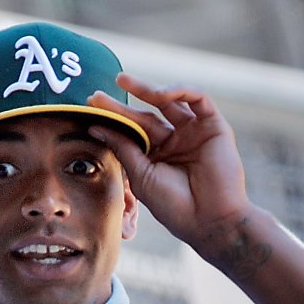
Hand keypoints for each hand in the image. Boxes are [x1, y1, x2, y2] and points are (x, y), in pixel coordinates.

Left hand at [84, 74, 254, 257]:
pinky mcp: (214, 125)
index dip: (112, 118)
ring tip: (122, 82)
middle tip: (97, 94)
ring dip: (147, 88)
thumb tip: (97, 126)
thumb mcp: (141, 174)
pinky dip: (179, 90)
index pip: (133, 130)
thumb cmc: (174, 205)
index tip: (89, 107)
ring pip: (170, 100)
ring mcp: (195, 131)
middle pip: (146, 114)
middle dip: (122, 102)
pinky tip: (159, 94)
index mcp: (158, 155)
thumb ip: (123, 148)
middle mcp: (176, 141)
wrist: (209, 220)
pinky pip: (198, 98)